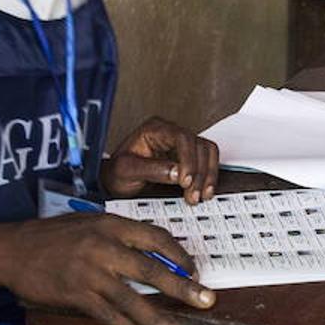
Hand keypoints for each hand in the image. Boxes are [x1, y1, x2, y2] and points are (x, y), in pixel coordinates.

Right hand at [0, 215, 215, 324]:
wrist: (13, 249)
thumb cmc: (54, 236)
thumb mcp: (90, 223)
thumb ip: (119, 236)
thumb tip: (154, 256)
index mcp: (111, 224)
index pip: (155, 237)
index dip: (179, 255)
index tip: (194, 271)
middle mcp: (104, 246)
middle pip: (151, 269)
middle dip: (182, 288)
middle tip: (206, 301)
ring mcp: (90, 272)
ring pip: (131, 299)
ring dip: (156, 320)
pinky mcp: (76, 295)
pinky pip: (108, 315)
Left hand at [101, 116, 218, 203]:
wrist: (116, 182)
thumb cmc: (117, 173)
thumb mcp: (127, 171)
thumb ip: (151, 170)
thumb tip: (177, 172)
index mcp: (155, 129)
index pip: (181, 137)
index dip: (188, 159)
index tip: (185, 180)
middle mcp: (170, 133)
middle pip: (198, 145)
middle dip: (199, 172)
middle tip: (193, 194)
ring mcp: (181, 145)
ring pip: (207, 152)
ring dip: (207, 175)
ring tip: (199, 195)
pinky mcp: (188, 157)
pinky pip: (207, 162)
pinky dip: (209, 177)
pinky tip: (204, 190)